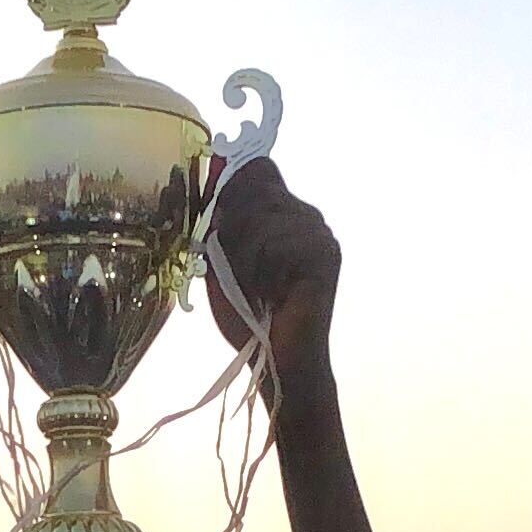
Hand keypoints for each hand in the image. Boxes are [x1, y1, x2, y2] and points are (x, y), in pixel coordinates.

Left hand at [204, 159, 337, 358]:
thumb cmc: (248, 316)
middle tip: (237, 274)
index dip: (230, 185)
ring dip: (243, 259)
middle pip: (254, 189)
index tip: (215, 220)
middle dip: (230, 231)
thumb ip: (217, 223)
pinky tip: (272, 295)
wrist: (276, 363)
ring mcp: (319, 232)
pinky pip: (275, 243)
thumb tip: (206, 178)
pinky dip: (260, 272)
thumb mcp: (222, 261)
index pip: (257, 169)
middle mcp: (305, 214)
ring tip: (255, 290)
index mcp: (283, 212)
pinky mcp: (325, 253)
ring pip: (260, 218)